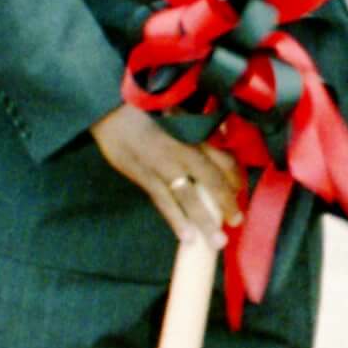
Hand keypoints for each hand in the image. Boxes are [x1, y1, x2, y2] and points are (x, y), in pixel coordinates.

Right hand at [91, 104, 244, 251]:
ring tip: (216, 242)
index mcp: (192, 134)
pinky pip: (163, 202)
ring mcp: (161, 167)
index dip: (236, 178)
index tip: (241, 190)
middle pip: (212, 181)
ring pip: (189, 197)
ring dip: (204, 220)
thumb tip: (218, 133)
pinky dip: (175, 220)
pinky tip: (186, 237)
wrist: (107, 108)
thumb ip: (195, 125)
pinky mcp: (142, 176)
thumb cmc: (142, 105)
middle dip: (226, 204)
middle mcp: (181, 151)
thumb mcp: (175, 110)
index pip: (223, 160)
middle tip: (237, 221)